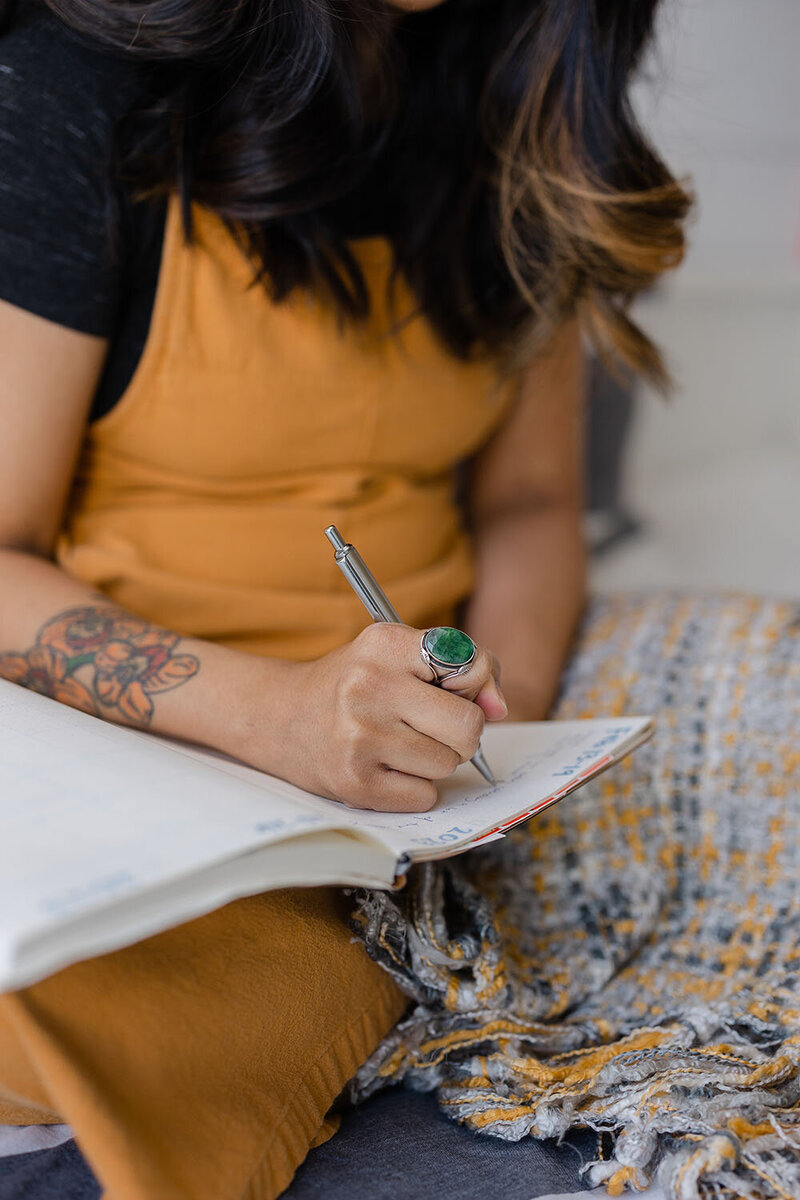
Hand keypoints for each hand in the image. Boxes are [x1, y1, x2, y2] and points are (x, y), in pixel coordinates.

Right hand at [239, 624, 506, 811]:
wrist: (276, 716)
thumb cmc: (351, 683)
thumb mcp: (397, 653)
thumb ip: (464, 666)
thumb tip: (499, 708)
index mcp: (384, 645)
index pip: (469, 664)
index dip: (471, 684)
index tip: (451, 688)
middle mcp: (369, 688)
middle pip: (467, 727)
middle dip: (460, 732)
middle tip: (430, 725)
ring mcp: (360, 739)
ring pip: (447, 764)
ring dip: (433, 760)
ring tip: (396, 743)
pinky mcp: (355, 784)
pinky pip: (425, 796)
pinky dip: (415, 787)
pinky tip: (385, 767)